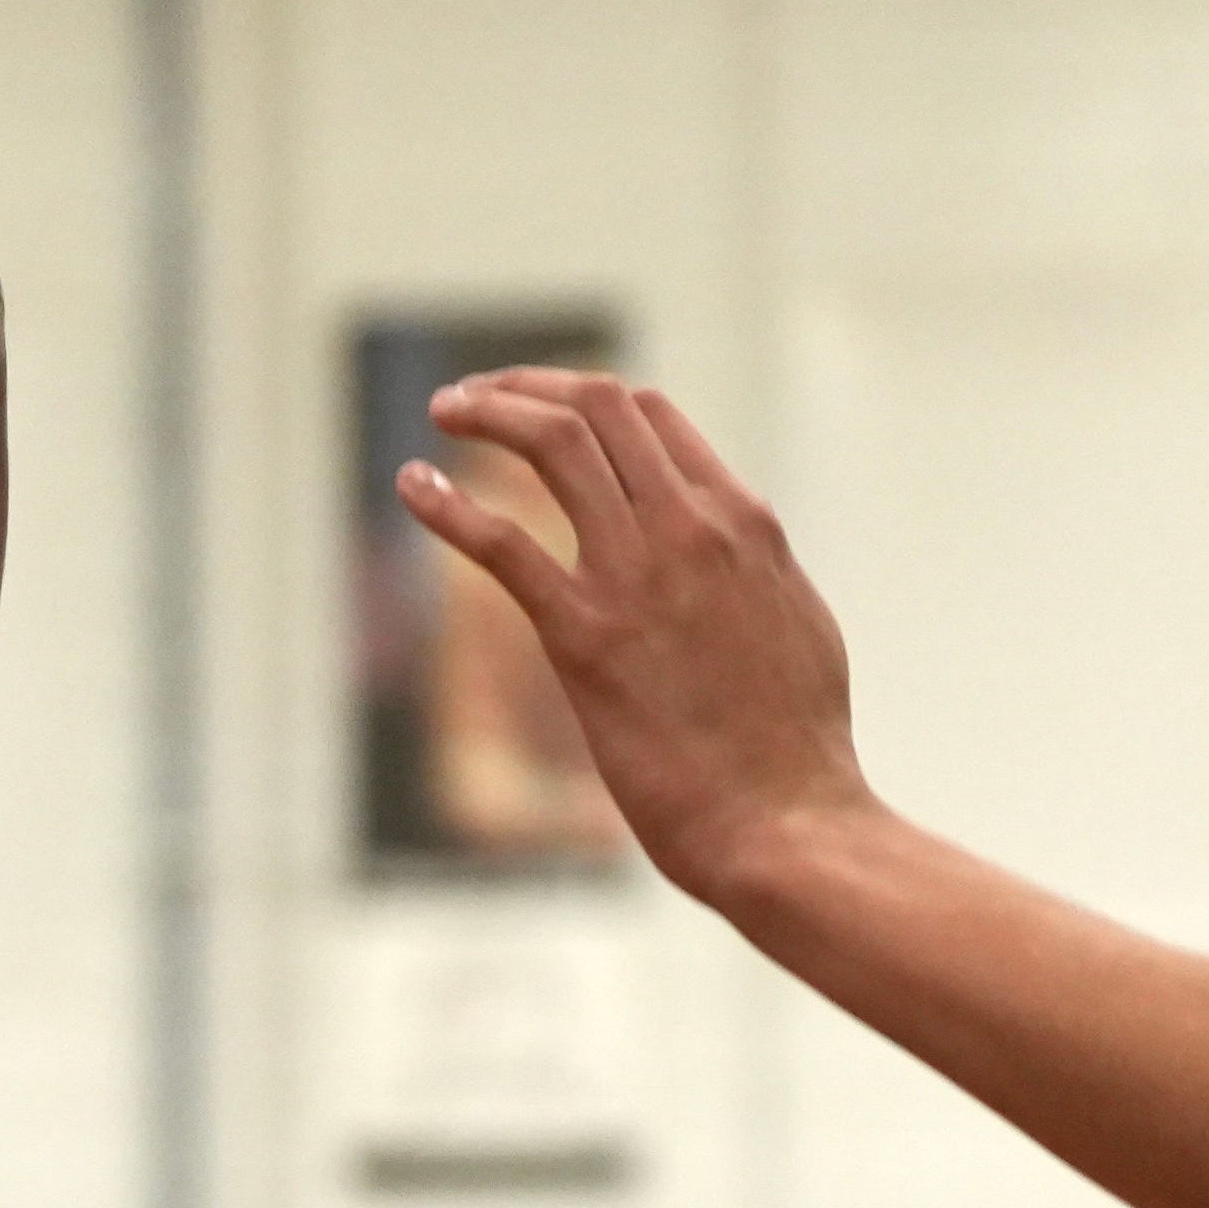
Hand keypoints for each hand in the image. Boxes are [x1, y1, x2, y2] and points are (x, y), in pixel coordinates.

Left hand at [395, 372, 877, 916]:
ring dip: (489, 412)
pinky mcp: (585, 637)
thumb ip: (754, 575)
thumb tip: (735, 559)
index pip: (653, 418)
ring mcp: (636, 575)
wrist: (786, 822)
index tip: (540, 408)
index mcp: (741, 521)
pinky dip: (447, 506)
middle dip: (526, 385)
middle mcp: (689, 527)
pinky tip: (410, 486)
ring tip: (446, 412)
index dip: (586, 399)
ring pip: (553, 442)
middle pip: (598, 406)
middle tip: (473, 398)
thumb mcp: (797, 624)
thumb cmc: (798, 749)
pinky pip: (502, 544)